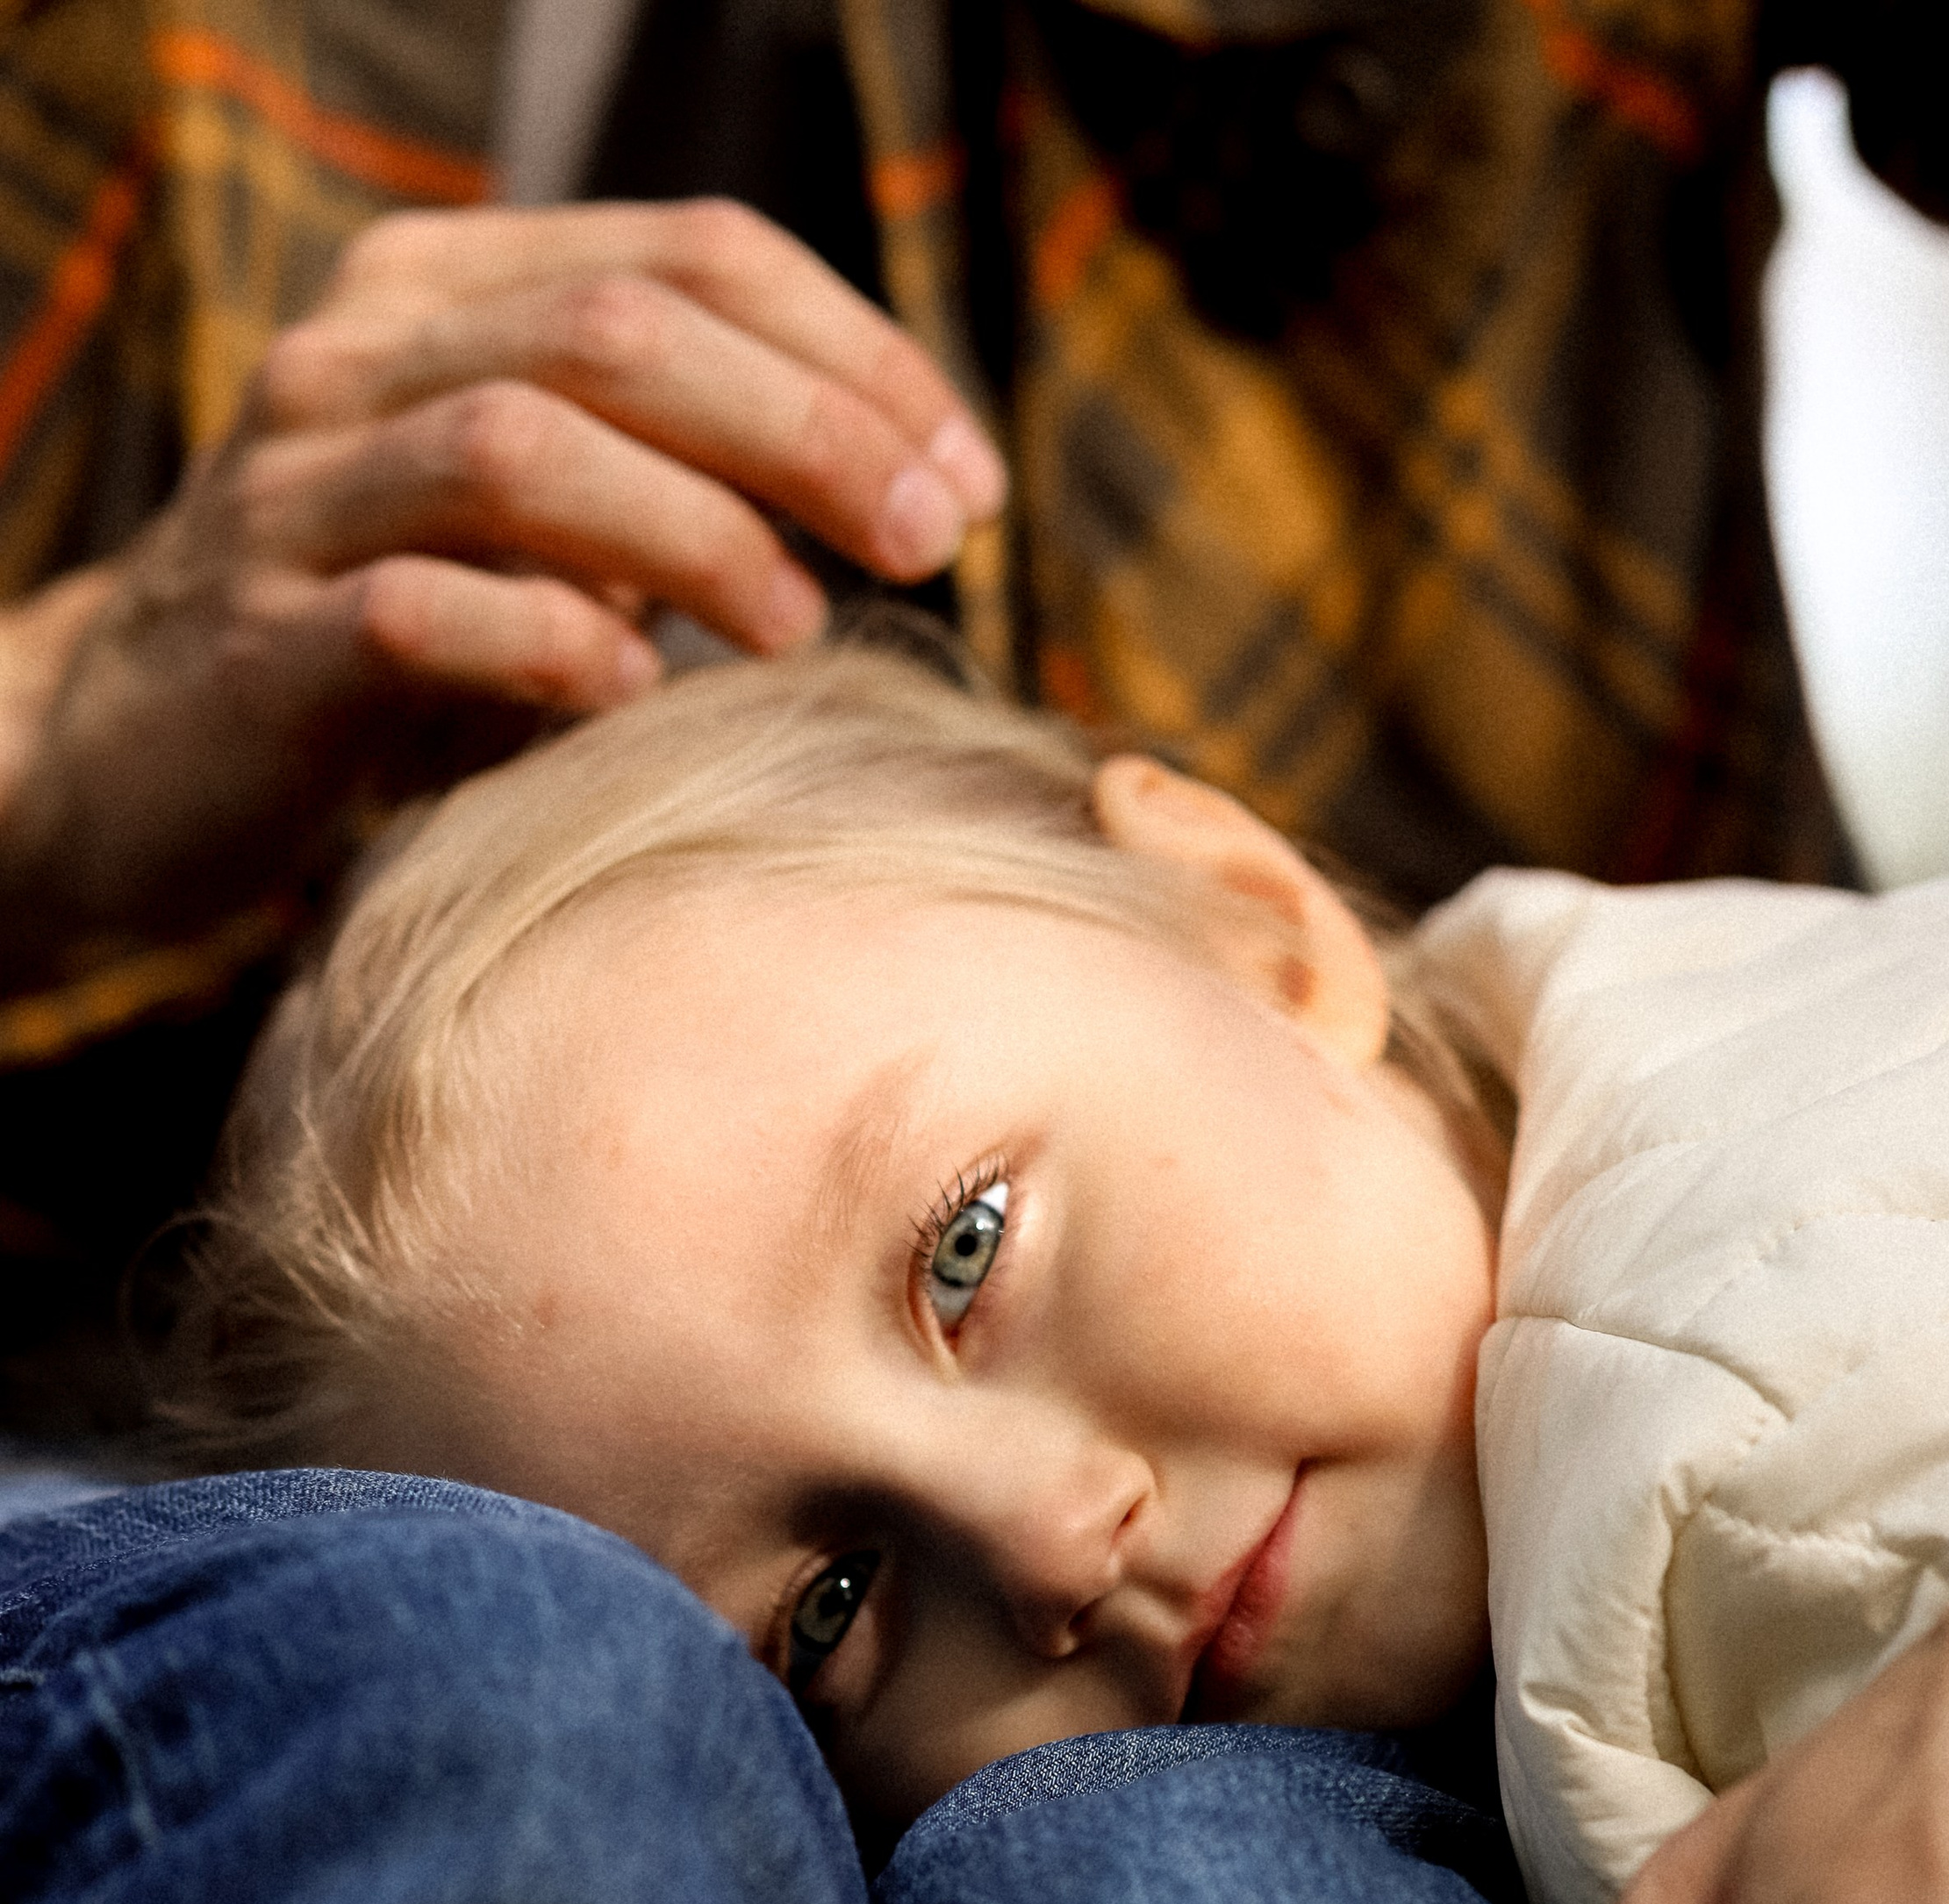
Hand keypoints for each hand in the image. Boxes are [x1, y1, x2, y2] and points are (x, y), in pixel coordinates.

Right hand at [0, 199, 1004, 986]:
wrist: (131, 751)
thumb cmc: (380, 644)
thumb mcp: (533, 530)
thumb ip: (671, 480)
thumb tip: (899, 498)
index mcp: (444, 293)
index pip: (688, 254)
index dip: (852, 354)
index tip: (963, 480)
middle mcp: (360, 358)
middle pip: (620, 332)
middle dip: (807, 430)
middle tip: (925, 541)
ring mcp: (299, 492)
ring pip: (522, 447)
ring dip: (697, 535)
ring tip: (798, 626)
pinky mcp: (263, 638)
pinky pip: (425, 612)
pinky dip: (554, 646)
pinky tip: (637, 700)